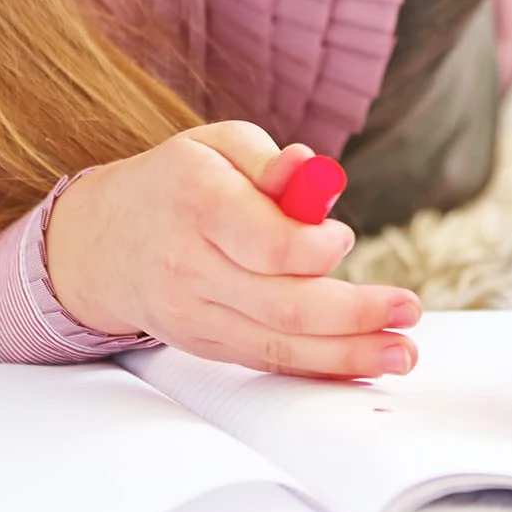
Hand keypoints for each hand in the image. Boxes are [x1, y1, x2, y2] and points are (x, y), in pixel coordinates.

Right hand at [44, 121, 422, 377]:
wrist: (104, 242)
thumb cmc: (176, 182)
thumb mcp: (216, 145)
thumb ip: (268, 159)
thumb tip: (313, 172)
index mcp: (197, 202)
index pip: (261, 240)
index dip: (312, 248)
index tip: (344, 238)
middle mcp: (192, 266)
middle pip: (280, 303)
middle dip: (353, 313)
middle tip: (407, 309)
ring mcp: (196, 314)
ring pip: (278, 343)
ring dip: (347, 354)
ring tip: (401, 351)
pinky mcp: (205, 345)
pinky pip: (267, 361)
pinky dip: (318, 367)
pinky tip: (360, 364)